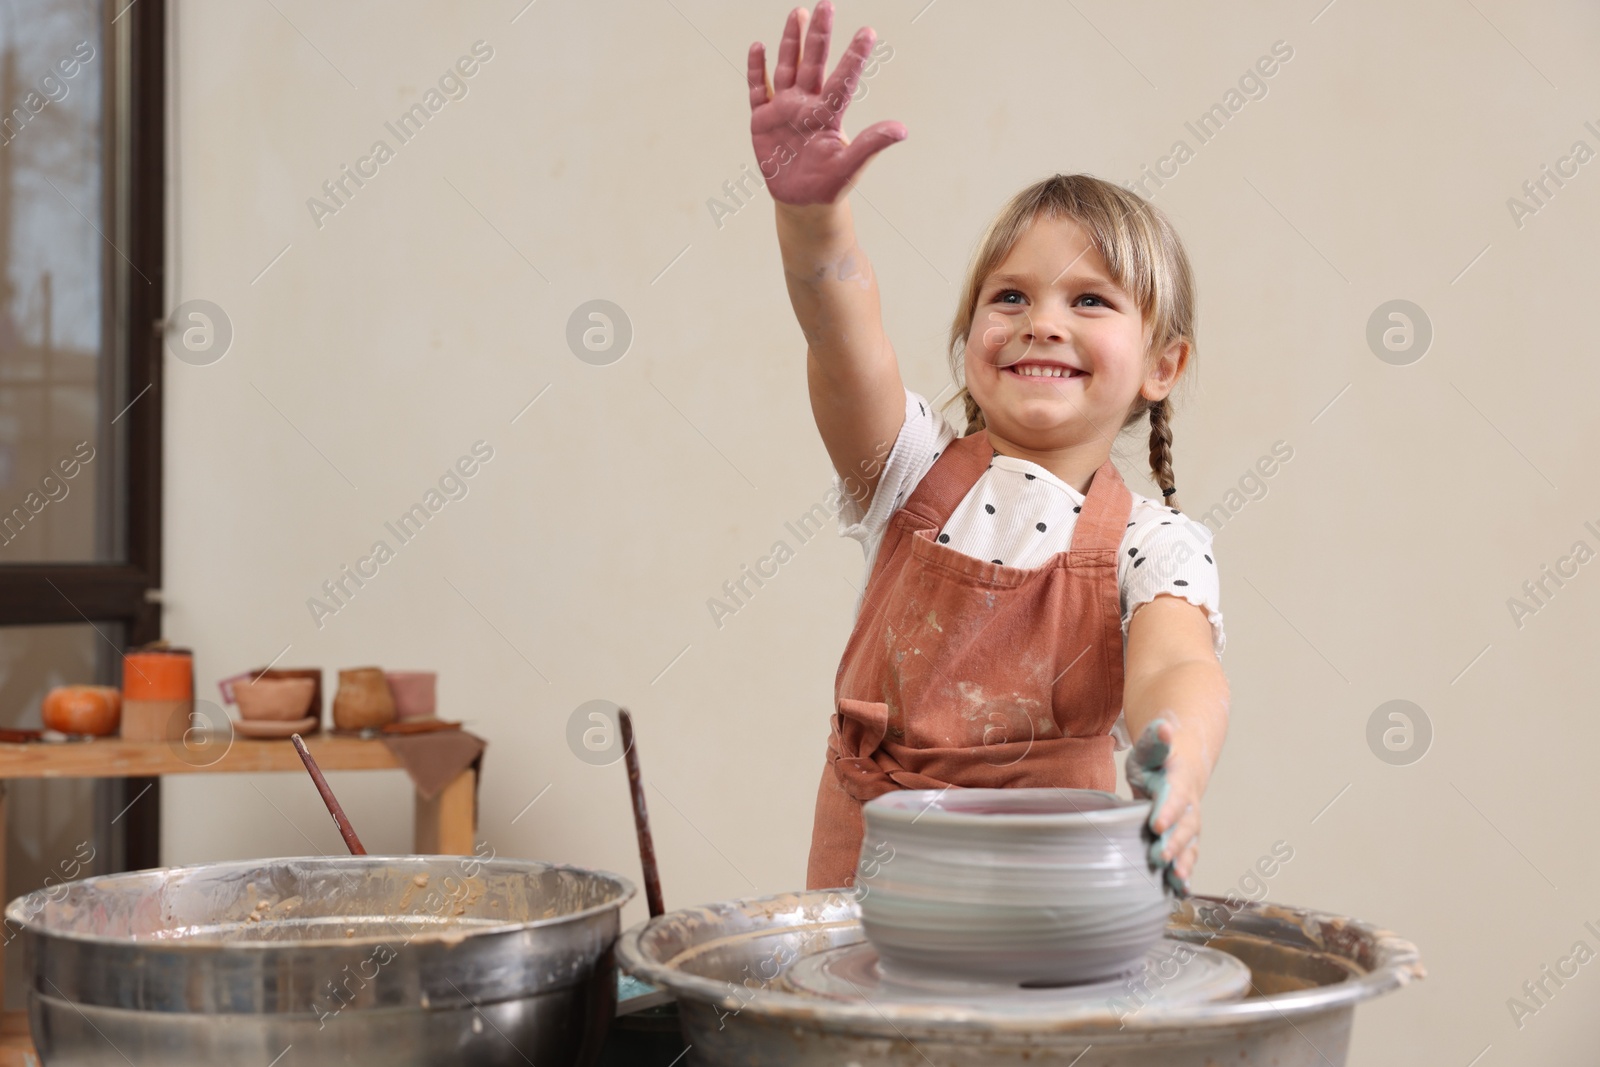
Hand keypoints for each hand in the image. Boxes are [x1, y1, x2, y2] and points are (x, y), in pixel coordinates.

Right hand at [747, 1, 906, 205]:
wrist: (802, 202)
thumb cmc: (829, 185)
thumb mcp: (849, 167)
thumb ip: (870, 145)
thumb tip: (902, 130)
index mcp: (829, 115)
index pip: (843, 80)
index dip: (854, 57)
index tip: (868, 32)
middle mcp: (807, 105)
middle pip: (814, 64)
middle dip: (819, 36)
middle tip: (826, 5)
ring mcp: (784, 110)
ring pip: (788, 68)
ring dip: (791, 42)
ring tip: (798, 14)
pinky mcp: (762, 121)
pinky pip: (758, 90)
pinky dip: (757, 70)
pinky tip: (759, 47)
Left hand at [1125, 718, 1203, 896]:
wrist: (1180, 766)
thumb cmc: (1157, 759)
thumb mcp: (1151, 747)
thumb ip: (1156, 740)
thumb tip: (1164, 727)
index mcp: (1176, 781)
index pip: (1173, 796)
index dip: (1167, 810)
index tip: (1157, 825)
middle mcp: (1187, 805)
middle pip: (1185, 826)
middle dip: (1174, 844)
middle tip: (1160, 859)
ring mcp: (1188, 824)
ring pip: (1189, 845)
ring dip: (1184, 862)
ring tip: (1176, 880)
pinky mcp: (1184, 838)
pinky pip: (1187, 857)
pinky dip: (1185, 873)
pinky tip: (1180, 891)